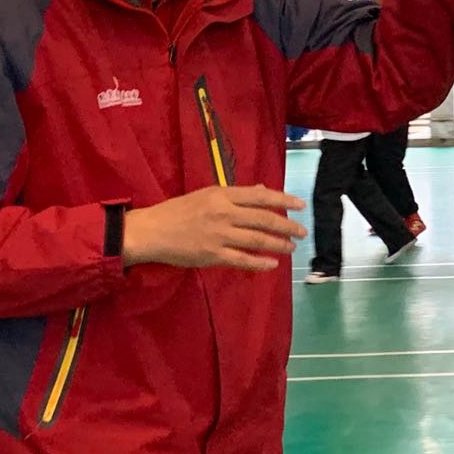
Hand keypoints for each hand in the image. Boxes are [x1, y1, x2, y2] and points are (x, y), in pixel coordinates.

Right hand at [122, 185, 307, 271]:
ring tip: (291, 247)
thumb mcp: (207, 194)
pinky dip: (260, 262)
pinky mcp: (212, 255)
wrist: (151, 231)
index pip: (260, 196)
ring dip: (278, 244)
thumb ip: (236, 194)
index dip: (283, 200)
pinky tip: (272, 263)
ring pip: (257, 240)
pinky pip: (242, 259)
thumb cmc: (178, 211)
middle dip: (287, 226)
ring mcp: (219, 235)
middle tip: (302, 232)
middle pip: (264, 219)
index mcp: (222, 195)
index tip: (301, 205)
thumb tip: (262, 190)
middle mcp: (224, 213)